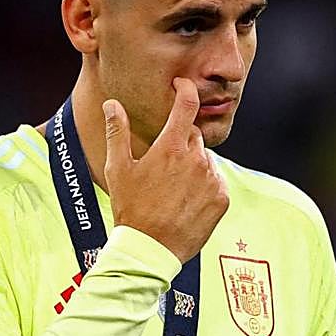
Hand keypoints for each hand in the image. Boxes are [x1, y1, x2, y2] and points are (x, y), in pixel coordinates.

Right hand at [103, 78, 228, 262]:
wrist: (151, 250)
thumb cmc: (130, 209)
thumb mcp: (118, 170)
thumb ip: (117, 132)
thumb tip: (113, 104)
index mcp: (171, 148)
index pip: (186, 104)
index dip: (186, 89)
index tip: (182, 86)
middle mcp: (196, 159)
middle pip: (193, 136)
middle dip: (180, 143)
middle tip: (162, 168)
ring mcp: (212, 179)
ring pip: (205, 160)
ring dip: (193, 166)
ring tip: (172, 191)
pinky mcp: (222, 198)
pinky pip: (216, 181)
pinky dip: (205, 186)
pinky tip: (186, 202)